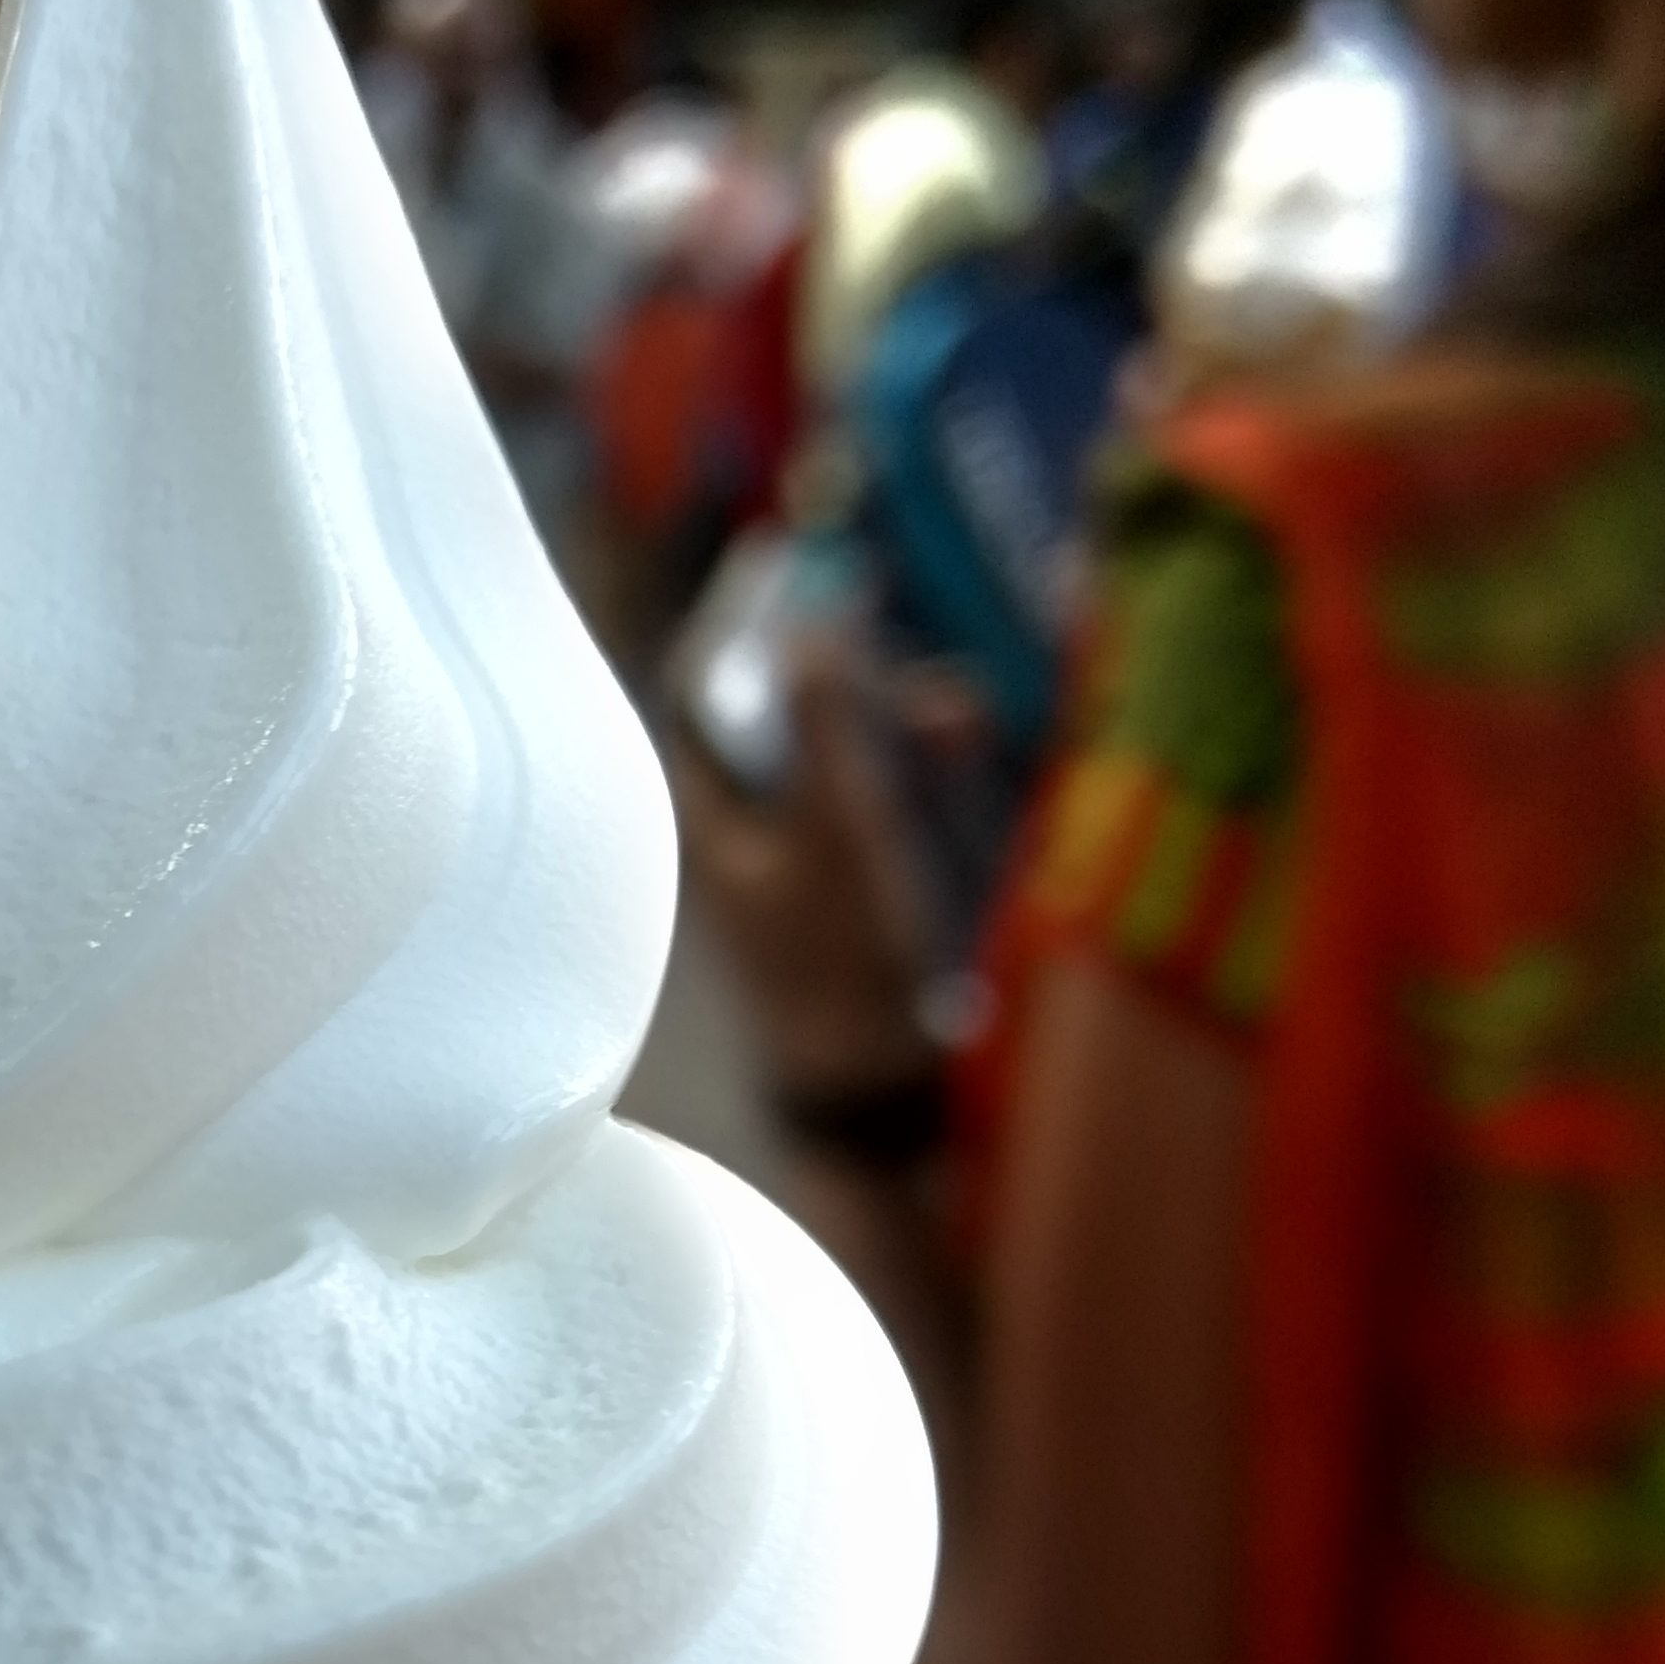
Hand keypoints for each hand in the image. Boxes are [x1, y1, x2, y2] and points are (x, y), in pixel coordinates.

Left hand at [669, 631, 942, 1103]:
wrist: (867, 1086)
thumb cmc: (835, 958)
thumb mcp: (833, 830)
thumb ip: (822, 729)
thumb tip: (811, 631)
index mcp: (706, 813)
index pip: (702, 691)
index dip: (746, 629)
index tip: (800, 577)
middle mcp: (742, 826)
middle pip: (780, 714)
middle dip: (847, 673)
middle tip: (896, 636)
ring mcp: (797, 855)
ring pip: (840, 753)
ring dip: (896, 719)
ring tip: (953, 709)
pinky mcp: (850, 884)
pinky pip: (878, 798)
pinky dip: (916, 769)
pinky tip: (961, 743)